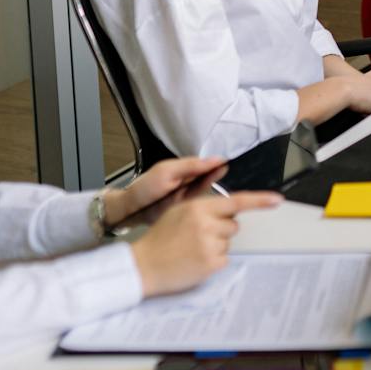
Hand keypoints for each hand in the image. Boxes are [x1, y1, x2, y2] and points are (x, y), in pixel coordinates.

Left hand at [103, 156, 226, 228]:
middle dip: (223, 176)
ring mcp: (189, 195)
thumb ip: (191, 166)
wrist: (130, 210)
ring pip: (209, 190)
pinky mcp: (187, 208)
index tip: (236, 164)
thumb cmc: (145, 188)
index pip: (209, 164)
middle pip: (212, 176)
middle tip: (239, 177)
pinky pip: (203, 203)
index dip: (221, 164)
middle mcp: (189, 180)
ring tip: (236, 189)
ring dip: (220, 189)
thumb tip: (214, 159)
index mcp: (185, 168)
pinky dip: (213, 202)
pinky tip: (222, 203)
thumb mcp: (167, 172)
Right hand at [129, 191, 279, 296]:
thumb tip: (229, 208)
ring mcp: (209, 245)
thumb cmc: (160, 237)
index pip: (236, 201)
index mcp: (198, 208)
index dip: (259, 200)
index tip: (277, 200)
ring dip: (216, 246)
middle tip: (197, 236)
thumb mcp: (178, 211)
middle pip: (233, 225)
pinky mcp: (210, 264)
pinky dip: (213, 261)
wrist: (143, 265)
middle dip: (221, 229)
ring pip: (228, 242)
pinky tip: (194, 261)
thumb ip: (204, 206)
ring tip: (192, 249)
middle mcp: (206, 224)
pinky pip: (224, 259)